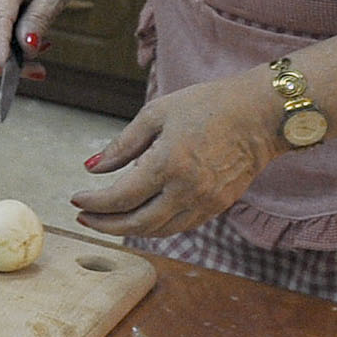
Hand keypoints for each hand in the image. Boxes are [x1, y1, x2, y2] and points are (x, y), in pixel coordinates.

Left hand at [70, 73, 282, 240]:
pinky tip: (139, 216)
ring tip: (106, 219)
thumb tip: (92, 167)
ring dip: (128, 229)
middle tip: (83, 217)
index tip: (76, 199)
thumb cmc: (207, 106)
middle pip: (136, 223)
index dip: (94, 203)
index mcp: (168, 163)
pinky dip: (155, 226)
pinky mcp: (218, 206)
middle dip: (104, 224)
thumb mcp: (156, 114)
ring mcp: (206, 202)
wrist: (260, 115)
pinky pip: (179, 226)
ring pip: (159, 230)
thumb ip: (122, 144)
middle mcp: (187, 190)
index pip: (120, 197)